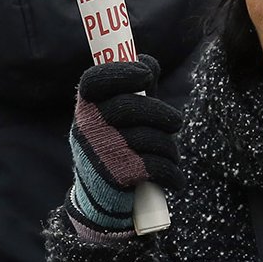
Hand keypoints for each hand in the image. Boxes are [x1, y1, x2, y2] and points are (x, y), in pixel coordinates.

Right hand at [68, 56, 182, 235]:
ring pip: (150, 138)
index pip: (95, 81)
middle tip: (176, 122)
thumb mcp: (122, 114)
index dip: (121, 72)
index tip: (146, 74)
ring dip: (168, 148)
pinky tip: (173, 178)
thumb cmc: (117, 145)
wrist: (101, 199)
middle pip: (131, 107)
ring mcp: (100, 152)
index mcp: (86, 108)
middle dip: (162, 114)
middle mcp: (87, 128)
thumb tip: (148, 61)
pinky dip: (171, 173)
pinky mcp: (116, 176)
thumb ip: (135, 87)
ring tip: (169, 154)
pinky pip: (156, 166)